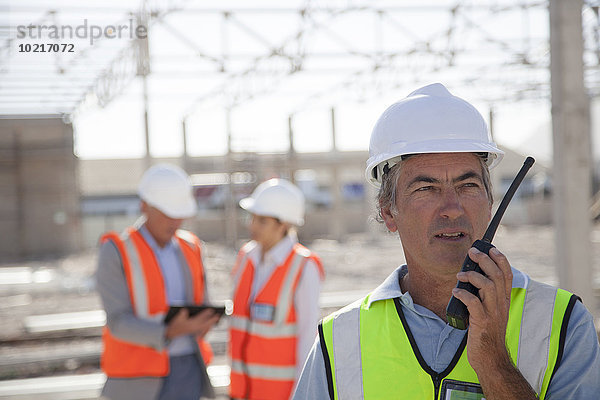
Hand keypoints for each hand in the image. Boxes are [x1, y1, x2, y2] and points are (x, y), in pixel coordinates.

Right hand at [165, 308, 220, 339]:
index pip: (201, 318)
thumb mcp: (178, 317)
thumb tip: (187, 310)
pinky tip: (209, 324)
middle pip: (205, 324)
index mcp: (191, 324)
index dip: (206, 313)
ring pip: (205, 327)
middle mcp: (194, 328)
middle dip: (212, 320)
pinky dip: (207, 327)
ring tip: (215, 319)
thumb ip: (183, 312)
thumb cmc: (175, 325)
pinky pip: (202, 329)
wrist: (172, 334)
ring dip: (210, 323)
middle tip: (218, 316)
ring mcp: (195, 331)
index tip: (211, 310)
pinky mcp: (194, 332)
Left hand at [452, 247, 535, 398]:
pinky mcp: (482, 323)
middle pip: (496, 275)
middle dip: (484, 260)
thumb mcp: (490, 311)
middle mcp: (501, 304)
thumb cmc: (487, 333)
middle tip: (472, 253)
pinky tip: (455, 292)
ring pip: (487, 286)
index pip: (507, 274)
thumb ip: (485, 296)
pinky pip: (473, 303)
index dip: (500, 259)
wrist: (490, 358)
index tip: (490, 248)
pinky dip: (463, 294)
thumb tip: (471, 278)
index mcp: (504, 300)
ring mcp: (492, 313)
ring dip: (472, 276)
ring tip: (460, 275)